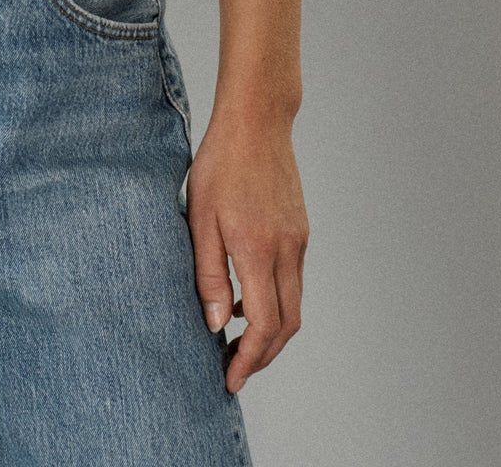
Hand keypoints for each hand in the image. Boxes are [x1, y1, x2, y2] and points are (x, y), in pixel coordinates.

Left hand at [185, 110, 308, 394]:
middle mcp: (287, 250)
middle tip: (234, 368)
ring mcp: (298, 240)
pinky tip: (246, 297)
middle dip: (263, 355)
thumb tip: (216, 325)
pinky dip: (275, 301)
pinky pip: (292, 279)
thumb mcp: (199, 218)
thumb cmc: (220, 164)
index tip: (229, 379)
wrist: (256, 121)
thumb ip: (208, 274)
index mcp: (259, 250)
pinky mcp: (300, 230)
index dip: (248, 360)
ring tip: (236, 338)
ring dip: (270, 331)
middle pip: (287, 324)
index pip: (264, 325)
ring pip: (294, 304)